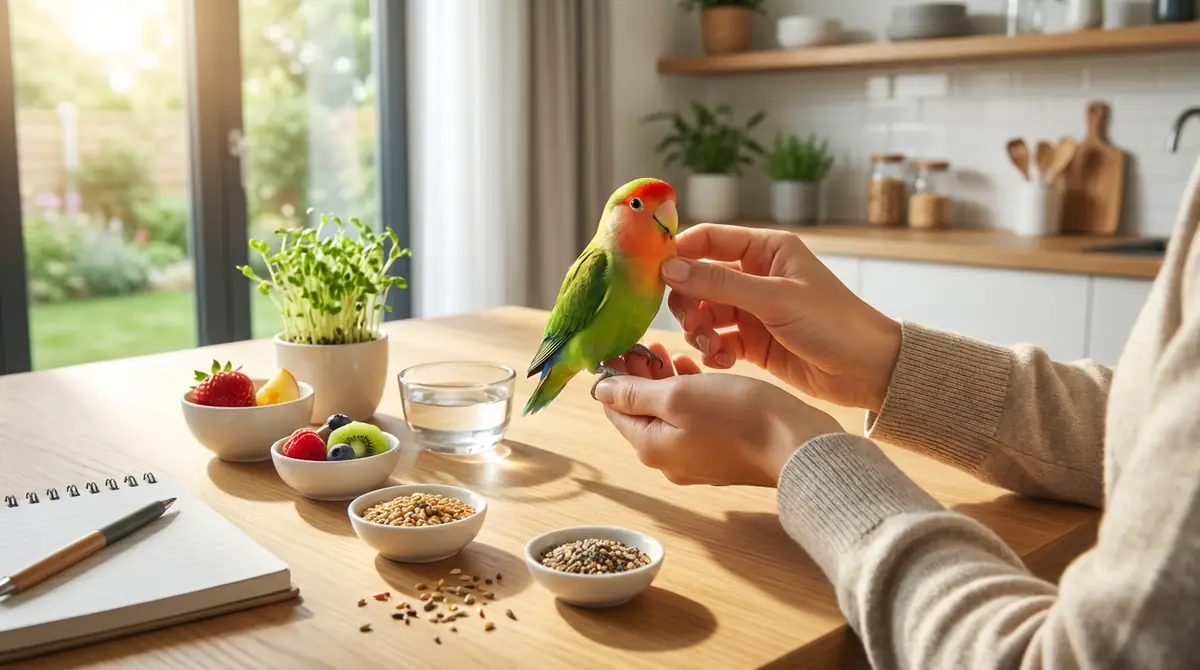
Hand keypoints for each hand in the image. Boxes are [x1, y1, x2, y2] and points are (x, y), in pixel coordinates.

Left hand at [593, 352, 843, 487]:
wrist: (797, 445)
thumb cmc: (738, 416)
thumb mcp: (679, 394)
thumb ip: (636, 392)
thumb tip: (600, 389)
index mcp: (650, 447)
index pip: (614, 409)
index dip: (613, 375)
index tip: (621, 345)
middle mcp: (668, 461)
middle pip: (640, 412)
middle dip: (638, 376)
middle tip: (645, 344)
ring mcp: (695, 461)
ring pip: (667, 415)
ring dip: (663, 383)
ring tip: (666, 351)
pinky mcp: (720, 455)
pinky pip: (692, 422)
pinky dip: (688, 396)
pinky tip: (694, 372)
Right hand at [663, 223, 901, 411]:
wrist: (868, 371)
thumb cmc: (833, 323)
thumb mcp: (775, 299)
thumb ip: (720, 284)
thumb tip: (669, 268)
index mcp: (766, 250)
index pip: (709, 239)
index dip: (680, 253)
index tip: (653, 274)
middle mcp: (756, 275)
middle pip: (698, 279)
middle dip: (688, 302)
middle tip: (690, 323)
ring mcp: (753, 309)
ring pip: (704, 312)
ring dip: (699, 330)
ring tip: (711, 347)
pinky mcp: (753, 342)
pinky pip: (717, 340)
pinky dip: (713, 350)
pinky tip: (723, 361)